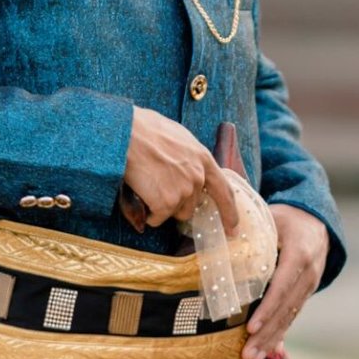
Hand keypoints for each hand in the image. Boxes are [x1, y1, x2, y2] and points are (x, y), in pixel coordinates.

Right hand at [121, 106, 221, 232]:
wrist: (126, 133)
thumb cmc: (144, 130)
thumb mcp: (177, 137)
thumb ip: (188, 157)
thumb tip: (186, 170)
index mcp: (203, 158)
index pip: (224, 190)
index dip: (229, 211)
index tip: (233, 228)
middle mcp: (198, 177)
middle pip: (191, 206)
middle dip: (176, 203)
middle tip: (156, 185)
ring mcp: (183, 191)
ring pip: (174, 213)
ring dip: (161, 207)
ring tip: (146, 184)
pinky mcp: (166, 203)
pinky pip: (156, 218)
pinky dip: (147, 212)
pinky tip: (140, 192)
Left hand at [242, 202, 329, 358]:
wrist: (316, 221)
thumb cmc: (285, 219)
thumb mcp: (270, 219)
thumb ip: (250, 236)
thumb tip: (219, 250)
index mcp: (300, 253)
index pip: (282, 286)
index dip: (267, 309)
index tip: (251, 328)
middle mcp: (309, 273)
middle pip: (286, 308)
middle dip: (266, 334)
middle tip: (247, 354)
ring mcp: (310, 285)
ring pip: (290, 316)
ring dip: (272, 340)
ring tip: (253, 358)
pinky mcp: (306, 293)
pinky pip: (292, 316)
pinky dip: (280, 333)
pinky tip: (269, 351)